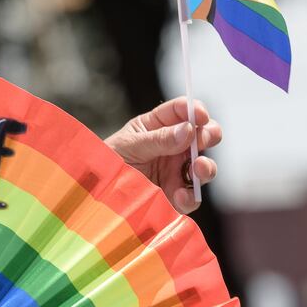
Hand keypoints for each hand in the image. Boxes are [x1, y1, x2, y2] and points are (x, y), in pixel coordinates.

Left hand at [104, 98, 220, 213]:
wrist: (96, 195)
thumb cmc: (107, 161)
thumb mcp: (129, 145)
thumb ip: (158, 139)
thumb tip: (188, 130)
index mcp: (158, 126)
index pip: (181, 111)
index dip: (194, 110)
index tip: (199, 115)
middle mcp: (173, 148)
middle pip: (202, 136)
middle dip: (209, 134)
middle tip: (204, 139)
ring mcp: (176, 172)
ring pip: (203, 167)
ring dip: (206, 166)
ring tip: (198, 167)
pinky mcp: (175, 197)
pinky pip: (191, 197)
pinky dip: (190, 196)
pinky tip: (180, 194)